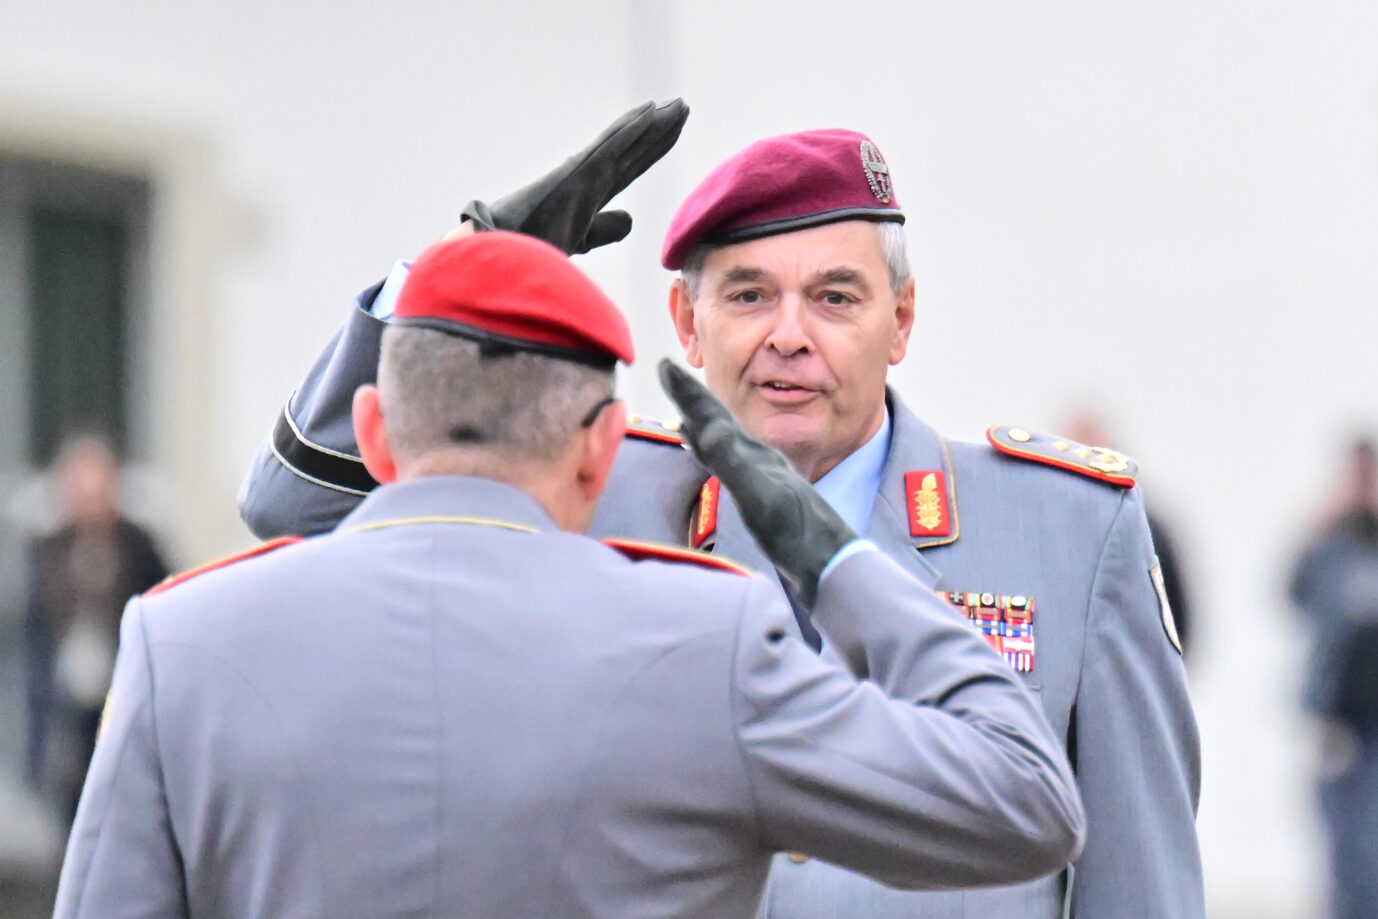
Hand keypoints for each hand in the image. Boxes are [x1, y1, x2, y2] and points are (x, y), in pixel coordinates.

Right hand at [460, 99, 688, 254]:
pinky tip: (651, 112)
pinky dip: (633, 127)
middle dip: (660, 130)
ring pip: (628, 140)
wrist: (508, 247)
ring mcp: (587, 169)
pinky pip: (612, 144)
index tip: (672, 134)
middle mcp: (593, 175)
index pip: (632, 165)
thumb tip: (630, 221)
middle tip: (682, 107)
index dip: (653, 149)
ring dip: (654, 122)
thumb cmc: (536, 245)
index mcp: (594, 190)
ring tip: (677, 105)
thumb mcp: (582, 238)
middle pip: (635, 148)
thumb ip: (605, 228)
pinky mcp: (581, 169)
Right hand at [659, 360, 856, 606]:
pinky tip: (710, 455)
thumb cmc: (795, 532)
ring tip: (683, 415)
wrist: (829, 561)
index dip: (687, 392)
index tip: (664, 364)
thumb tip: (709, 428)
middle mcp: (756, 458)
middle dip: (691, 398)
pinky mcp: (763, 495)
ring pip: (722, 439)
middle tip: (668, 373)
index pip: (712, 415)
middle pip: (717, 419)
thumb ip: (734, 462)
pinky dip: (712, 453)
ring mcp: (760, 475)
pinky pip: (728, 463)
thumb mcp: (760, 495)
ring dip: (701, 423)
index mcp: (752, 453)